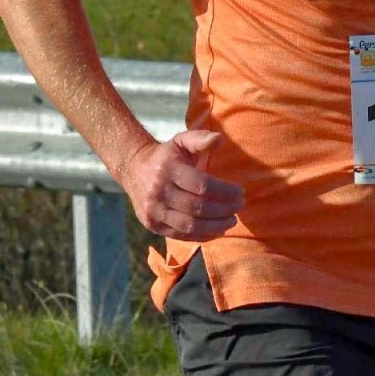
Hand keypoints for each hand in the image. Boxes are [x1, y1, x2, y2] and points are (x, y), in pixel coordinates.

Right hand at [117, 130, 243, 239]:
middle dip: (223, 210)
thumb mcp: (181, 141)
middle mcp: (158, 192)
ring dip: (215, 226)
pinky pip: (181, 235)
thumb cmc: (166, 156)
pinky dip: (202, 236)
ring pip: (189, 225)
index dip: (224, 192)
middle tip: (240, 206)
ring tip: (232, 221)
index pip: (202, 185)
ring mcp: (154, 211)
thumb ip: (200, 139)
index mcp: (168, 170)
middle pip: (197, 208)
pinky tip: (217, 231)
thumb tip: (219, 139)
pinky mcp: (152, 226)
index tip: (241, 192)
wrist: (133, 170)